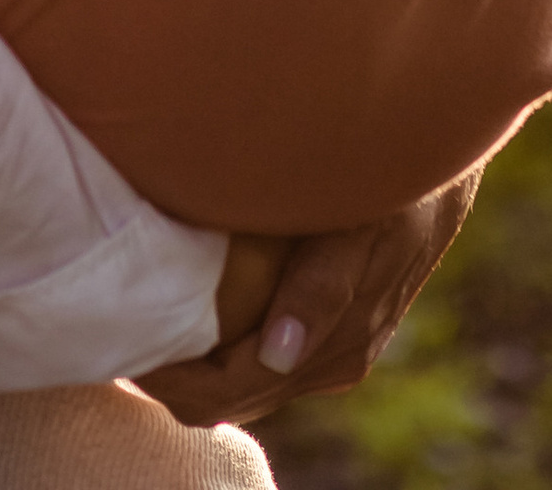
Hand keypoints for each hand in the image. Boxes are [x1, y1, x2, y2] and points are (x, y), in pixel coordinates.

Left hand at [132, 170, 479, 428]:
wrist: (439, 153)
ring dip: (192, 360)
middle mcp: (329, 359)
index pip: (226, 391)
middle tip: (112, 328)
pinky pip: (261, 358)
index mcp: (333, 342)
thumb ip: (322, 286)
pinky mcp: (331, 326)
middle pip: (227, 398)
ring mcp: (330, 348)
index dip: (169, 377)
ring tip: (139, 314)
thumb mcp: (360, 219)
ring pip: (241, 385)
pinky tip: (186, 304)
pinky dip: (218, 344)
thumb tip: (278, 354)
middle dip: (170, 373)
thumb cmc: (390, 177)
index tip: (120, 339)